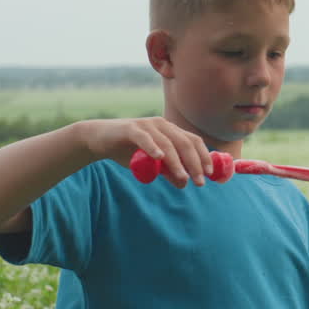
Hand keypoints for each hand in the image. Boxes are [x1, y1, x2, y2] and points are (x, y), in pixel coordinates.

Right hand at [79, 117, 217, 188]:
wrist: (98, 139)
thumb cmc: (127, 150)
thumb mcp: (151, 164)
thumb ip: (167, 171)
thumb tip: (185, 183)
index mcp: (170, 131)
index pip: (193, 141)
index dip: (204, 156)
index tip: (209, 174)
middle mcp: (162, 125)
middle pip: (185, 142)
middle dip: (195, 162)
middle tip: (199, 181)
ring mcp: (147, 125)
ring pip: (168, 143)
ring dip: (177, 162)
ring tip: (183, 177)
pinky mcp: (131, 129)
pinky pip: (145, 138)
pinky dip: (153, 147)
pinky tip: (159, 158)